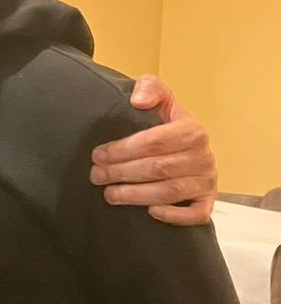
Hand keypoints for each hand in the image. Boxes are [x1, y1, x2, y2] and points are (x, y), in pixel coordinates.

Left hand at [89, 75, 216, 225]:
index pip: (154, 141)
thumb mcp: (158, 97)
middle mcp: (203, 156)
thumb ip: (149, 88)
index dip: (122, 149)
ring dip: (136, 195)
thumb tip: (138, 101)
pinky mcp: (207, 201)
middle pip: (159, 168)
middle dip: (121, 173)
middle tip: (96, 176)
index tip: (97, 155)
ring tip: (109, 194)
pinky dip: (174, 215)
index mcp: (192, 130)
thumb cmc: (164, 122)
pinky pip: (197, 213)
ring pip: (170, 191)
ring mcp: (207, 181)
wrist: (183, 144)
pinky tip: (150, 212)